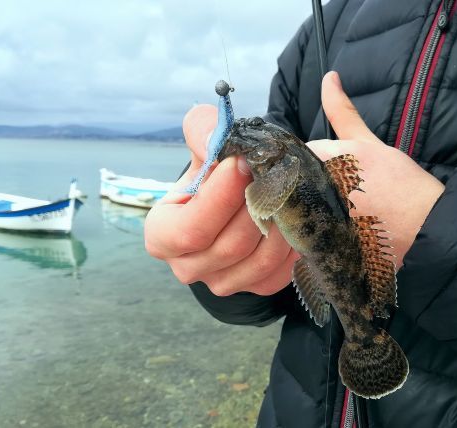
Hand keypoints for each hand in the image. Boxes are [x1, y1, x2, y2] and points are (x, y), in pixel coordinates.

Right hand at [144, 105, 297, 295]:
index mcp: (162, 235)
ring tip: (287, 189)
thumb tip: (217, 134)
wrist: (230, 202)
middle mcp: (187, 266)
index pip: (191, 229)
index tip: (242, 163)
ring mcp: (221, 283)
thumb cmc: (210, 178)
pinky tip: (293, 215)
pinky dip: (292, 242)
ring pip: (260, 259)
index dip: (220, 198)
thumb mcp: (200, 150)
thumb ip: (202, 131)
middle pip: (230, 246)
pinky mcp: (254, 287)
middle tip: (275, 172)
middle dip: (257, 206)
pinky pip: (280, 271)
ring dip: (280, 222)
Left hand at [308, 71, 444, 267]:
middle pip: (288, 180)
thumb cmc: (396, 180)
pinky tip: (331, 225)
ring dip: (304, 205)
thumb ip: (342, 111)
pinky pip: (300, 232)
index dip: (306, 163)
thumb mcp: (366, 141)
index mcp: (322, 156)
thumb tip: (329, 77)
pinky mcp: (318, 240)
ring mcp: (315, 215)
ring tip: (336, 211)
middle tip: (333, 192)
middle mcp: (313, 185)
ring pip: (291, 205)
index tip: (325, 171)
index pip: (292, 156)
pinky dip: (310, 227)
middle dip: (302, 183)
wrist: (423, 224)